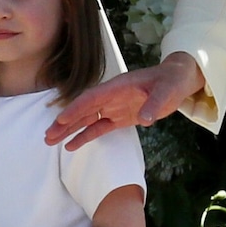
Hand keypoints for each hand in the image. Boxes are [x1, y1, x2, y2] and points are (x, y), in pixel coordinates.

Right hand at [45, 53, 205, 150]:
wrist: (177, 81)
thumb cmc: (172, 81)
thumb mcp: (167, 90)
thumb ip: (155, 104)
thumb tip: (146, 119)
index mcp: (117, 87)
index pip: (92, 98)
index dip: (76, 109)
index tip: (62, 120)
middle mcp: (110, 97)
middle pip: (83, 111)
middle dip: (65, 123)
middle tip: (48, 136)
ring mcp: (113, 107)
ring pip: (86, 120)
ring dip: (69, 130)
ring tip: (50, 141)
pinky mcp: (119, 118)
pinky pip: (98, 128)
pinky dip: (84, 136)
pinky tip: (71, 146)